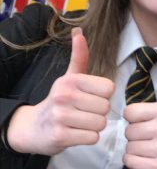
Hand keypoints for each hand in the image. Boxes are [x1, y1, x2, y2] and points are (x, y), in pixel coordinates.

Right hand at [7, 27, 114, 155]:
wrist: (35, 126)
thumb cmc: (60, 99)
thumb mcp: (70, 77)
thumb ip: (79, 56)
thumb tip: (78, 31)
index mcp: (71, 80)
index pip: (109, 88)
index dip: (103, 95)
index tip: (92, 97)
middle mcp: (65, 95)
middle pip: (106, 107)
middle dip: (99, 112)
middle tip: (85, 111)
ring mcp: (61, 117)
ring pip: (100, 123)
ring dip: (94, 126)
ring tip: (81, 122)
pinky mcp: (60, 136)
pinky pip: (92, 138)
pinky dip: (88, 137)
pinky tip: (76, 132)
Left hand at [123, 62, 156, 168]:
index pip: (130, 112)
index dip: (136, 117)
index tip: (146, 121)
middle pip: (128, 130)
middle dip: (136, 134)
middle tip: (151, 136)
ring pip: (128, 146)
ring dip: (136, 148)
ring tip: (151, 147)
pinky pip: (129, 161)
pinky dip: (135, 161)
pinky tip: (148, 158)